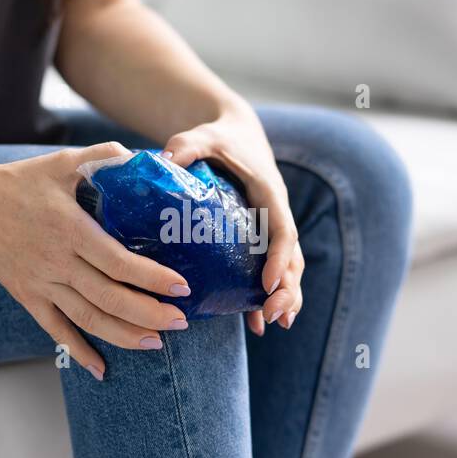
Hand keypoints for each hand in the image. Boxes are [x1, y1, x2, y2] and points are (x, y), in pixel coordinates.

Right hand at [0, 143, 191, 379]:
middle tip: (180, 322)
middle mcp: (57, 261)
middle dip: (149, 314)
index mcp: (70, 229)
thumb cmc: (19, 181)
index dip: (153, 278)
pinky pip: (55, 331)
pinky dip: (78, 352)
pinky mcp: (27, 296)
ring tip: (156, 343)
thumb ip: (103, 158)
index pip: (119, 262)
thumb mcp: (61, 162)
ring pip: (87, 319)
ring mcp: (41, 283)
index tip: (181, 287)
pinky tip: (101, 369)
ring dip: (124, 335)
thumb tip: (143, 159)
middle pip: (109, 297)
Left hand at [160, 101, 301, 336]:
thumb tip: (164, 160)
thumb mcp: (204, 136)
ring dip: (285, 298)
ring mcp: (271, 229)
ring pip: (288, 269)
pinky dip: (267, 297)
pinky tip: (257, 324)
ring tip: (273, 325)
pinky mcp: (260, 239)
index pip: (281, 230)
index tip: (268, 283)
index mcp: (269, 194)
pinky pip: (271, 272)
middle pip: (291, 258)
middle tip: (273, 317)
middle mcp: (276, 214)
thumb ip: (187, 145)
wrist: (237, 132)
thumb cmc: (221, 137)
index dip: (278, 259)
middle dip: (287, 289)